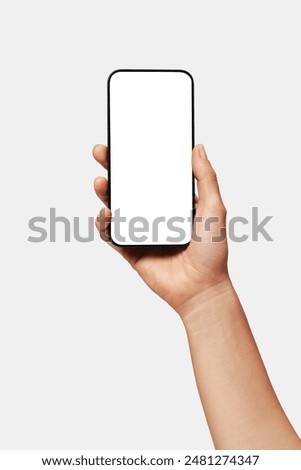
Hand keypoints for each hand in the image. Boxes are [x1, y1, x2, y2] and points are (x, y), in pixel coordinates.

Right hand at [93, 144, 228, 316]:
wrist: (201, 289)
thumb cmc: (212, 252)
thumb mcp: (215, 209)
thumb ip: (207, 178)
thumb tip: (198, 147)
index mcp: (173, 200)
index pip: (152, 173)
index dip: (138, 156)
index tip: (128, 139)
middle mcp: (155, 212)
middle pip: (129, 186)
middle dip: (113, 167)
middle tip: (102, 152)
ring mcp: (141, 230)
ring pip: (116, 206)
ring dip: (104, 193)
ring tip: (102, 183)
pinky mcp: (130, 249)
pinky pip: (111, 233)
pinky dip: (104, 223)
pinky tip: (107, 214)